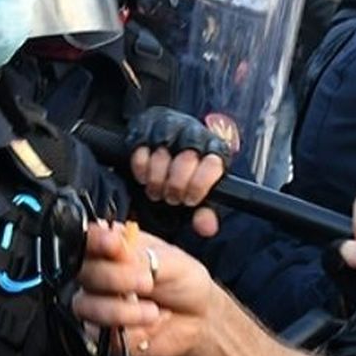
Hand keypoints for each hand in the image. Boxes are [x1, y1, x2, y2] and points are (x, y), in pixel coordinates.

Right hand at [71, 221, 219, 355]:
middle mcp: (98, 274)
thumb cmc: (183, 282)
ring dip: (121, 309)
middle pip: (83, 272)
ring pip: (86, 306)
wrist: (199, 319)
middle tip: (147, 282)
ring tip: (153, 311)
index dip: (94, 240)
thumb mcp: (171, 263)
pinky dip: (131, 330)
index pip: (87, 238)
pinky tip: (151, 324)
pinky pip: (102, 334)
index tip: (113, 244)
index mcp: (112, 247)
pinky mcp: (101, 334)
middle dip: (114, 277)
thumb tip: (117, 252)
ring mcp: (96, 304)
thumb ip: (142, 258)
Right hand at [126, 108, 230, 237]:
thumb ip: (206, 211)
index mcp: (215, 149)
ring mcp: (169, 128)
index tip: (190, 200)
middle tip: (171, 198)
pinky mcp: (145, 128)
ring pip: (161, 156)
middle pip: (185, 161)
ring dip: (156, 181)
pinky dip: (141, 170)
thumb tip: (207, 228)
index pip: (212, 164)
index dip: (199, 185)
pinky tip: (145, 178)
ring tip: (158, 192)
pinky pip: (140, 151)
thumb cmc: (187, 172)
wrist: (166, 140)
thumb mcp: (200, 191)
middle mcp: (194, 134)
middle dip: (175, 186)